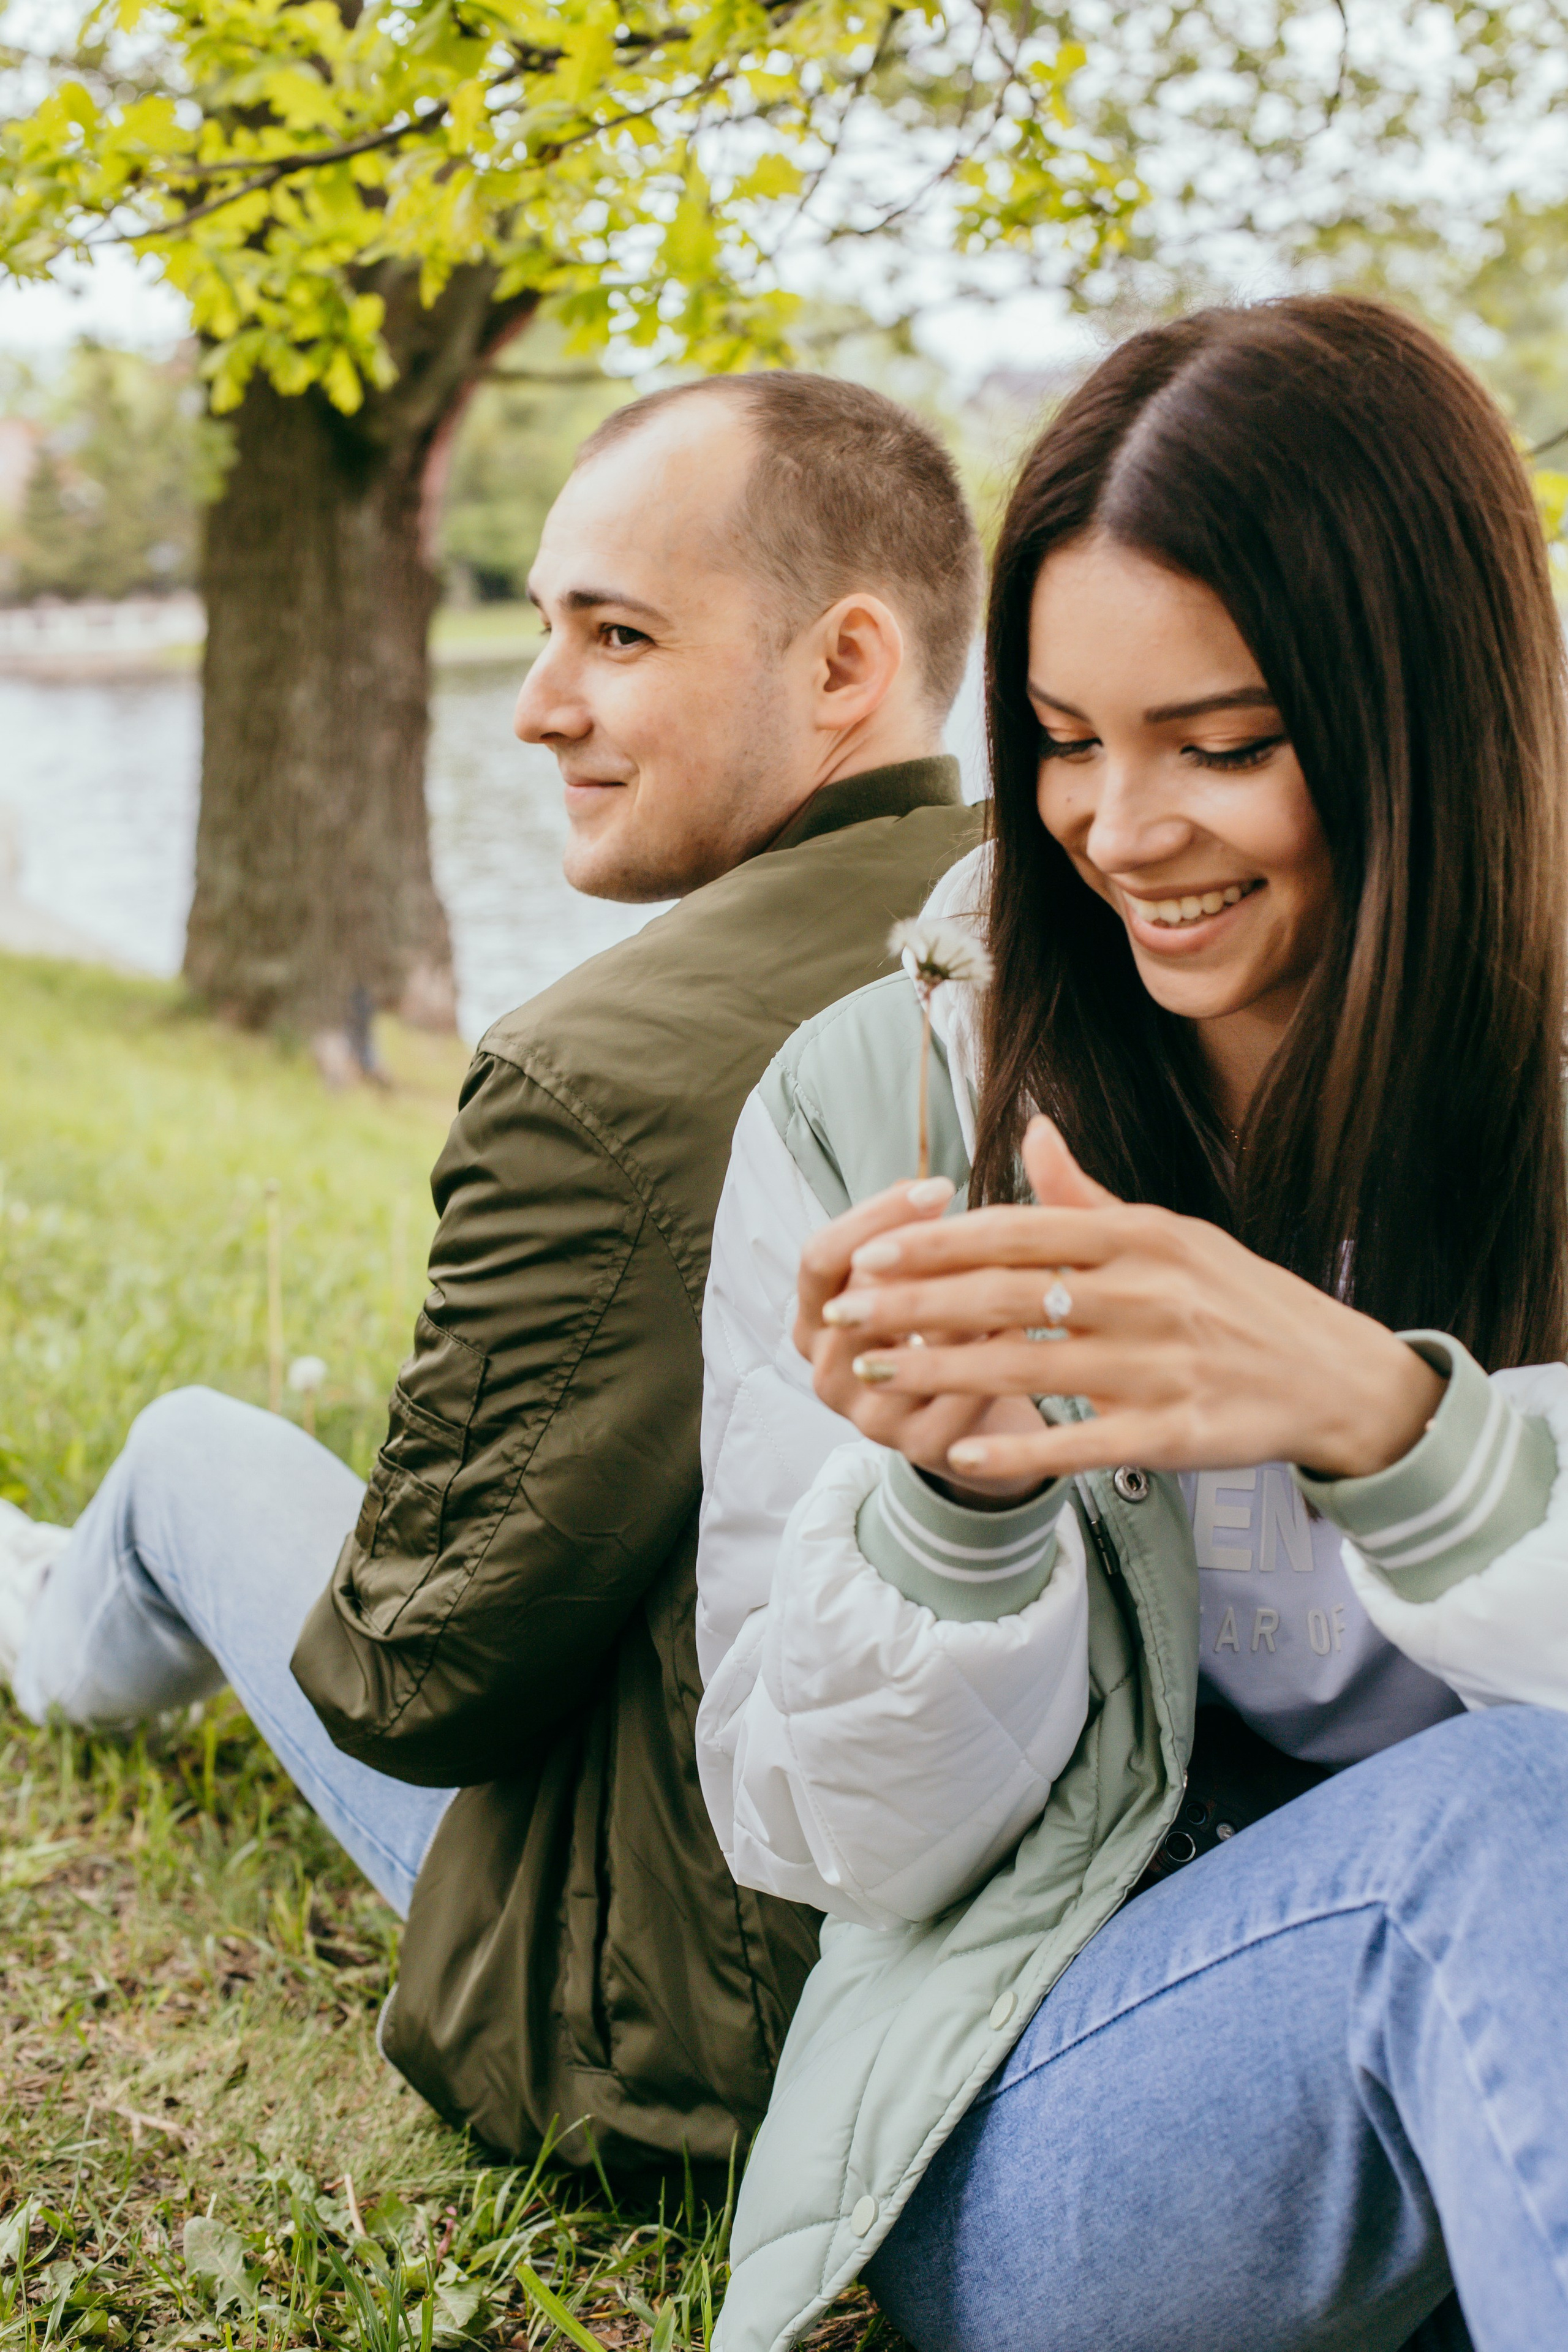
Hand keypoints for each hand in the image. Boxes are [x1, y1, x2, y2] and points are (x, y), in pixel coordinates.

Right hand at [795, 1175, 1053, 1501]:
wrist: (977, 1426)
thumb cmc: (943, 1337)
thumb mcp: (920, 1283)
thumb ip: (918, 1235)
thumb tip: (930, 1179)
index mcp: (816, 1322)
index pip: (820, 1257)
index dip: (874, 1217)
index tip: (938, 1187)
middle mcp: (827, 1372)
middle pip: (859, 1301)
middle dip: (923, 1257)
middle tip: (987, 1221)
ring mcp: (869, 1417)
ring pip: (911, 1351)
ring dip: (960, 1307)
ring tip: (1012, 1268)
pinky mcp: (920, 1449)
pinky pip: (959, 1398)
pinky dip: (993, 1357)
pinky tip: (1029, 1325)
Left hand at [818, 1117, 1446, 1495]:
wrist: (1338, 1377)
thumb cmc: (1240, 1299)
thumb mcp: (1172, 1233)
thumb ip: (1089, 1195)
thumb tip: (1032, 1130)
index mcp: (1142, 1236)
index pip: (1017, 1231)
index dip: (936, 1244)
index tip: (868, 1255)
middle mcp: (1149, 1293)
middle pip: (1009, 1296)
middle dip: (915, 1305)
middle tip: (845, 1314)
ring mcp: (1163, 1365)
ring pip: (1031, 1366)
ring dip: (943, 1371)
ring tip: (875, 1372)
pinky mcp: (1176, 1433)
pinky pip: (1083, 1441)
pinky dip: (1020, 1443)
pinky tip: (959, 1449)